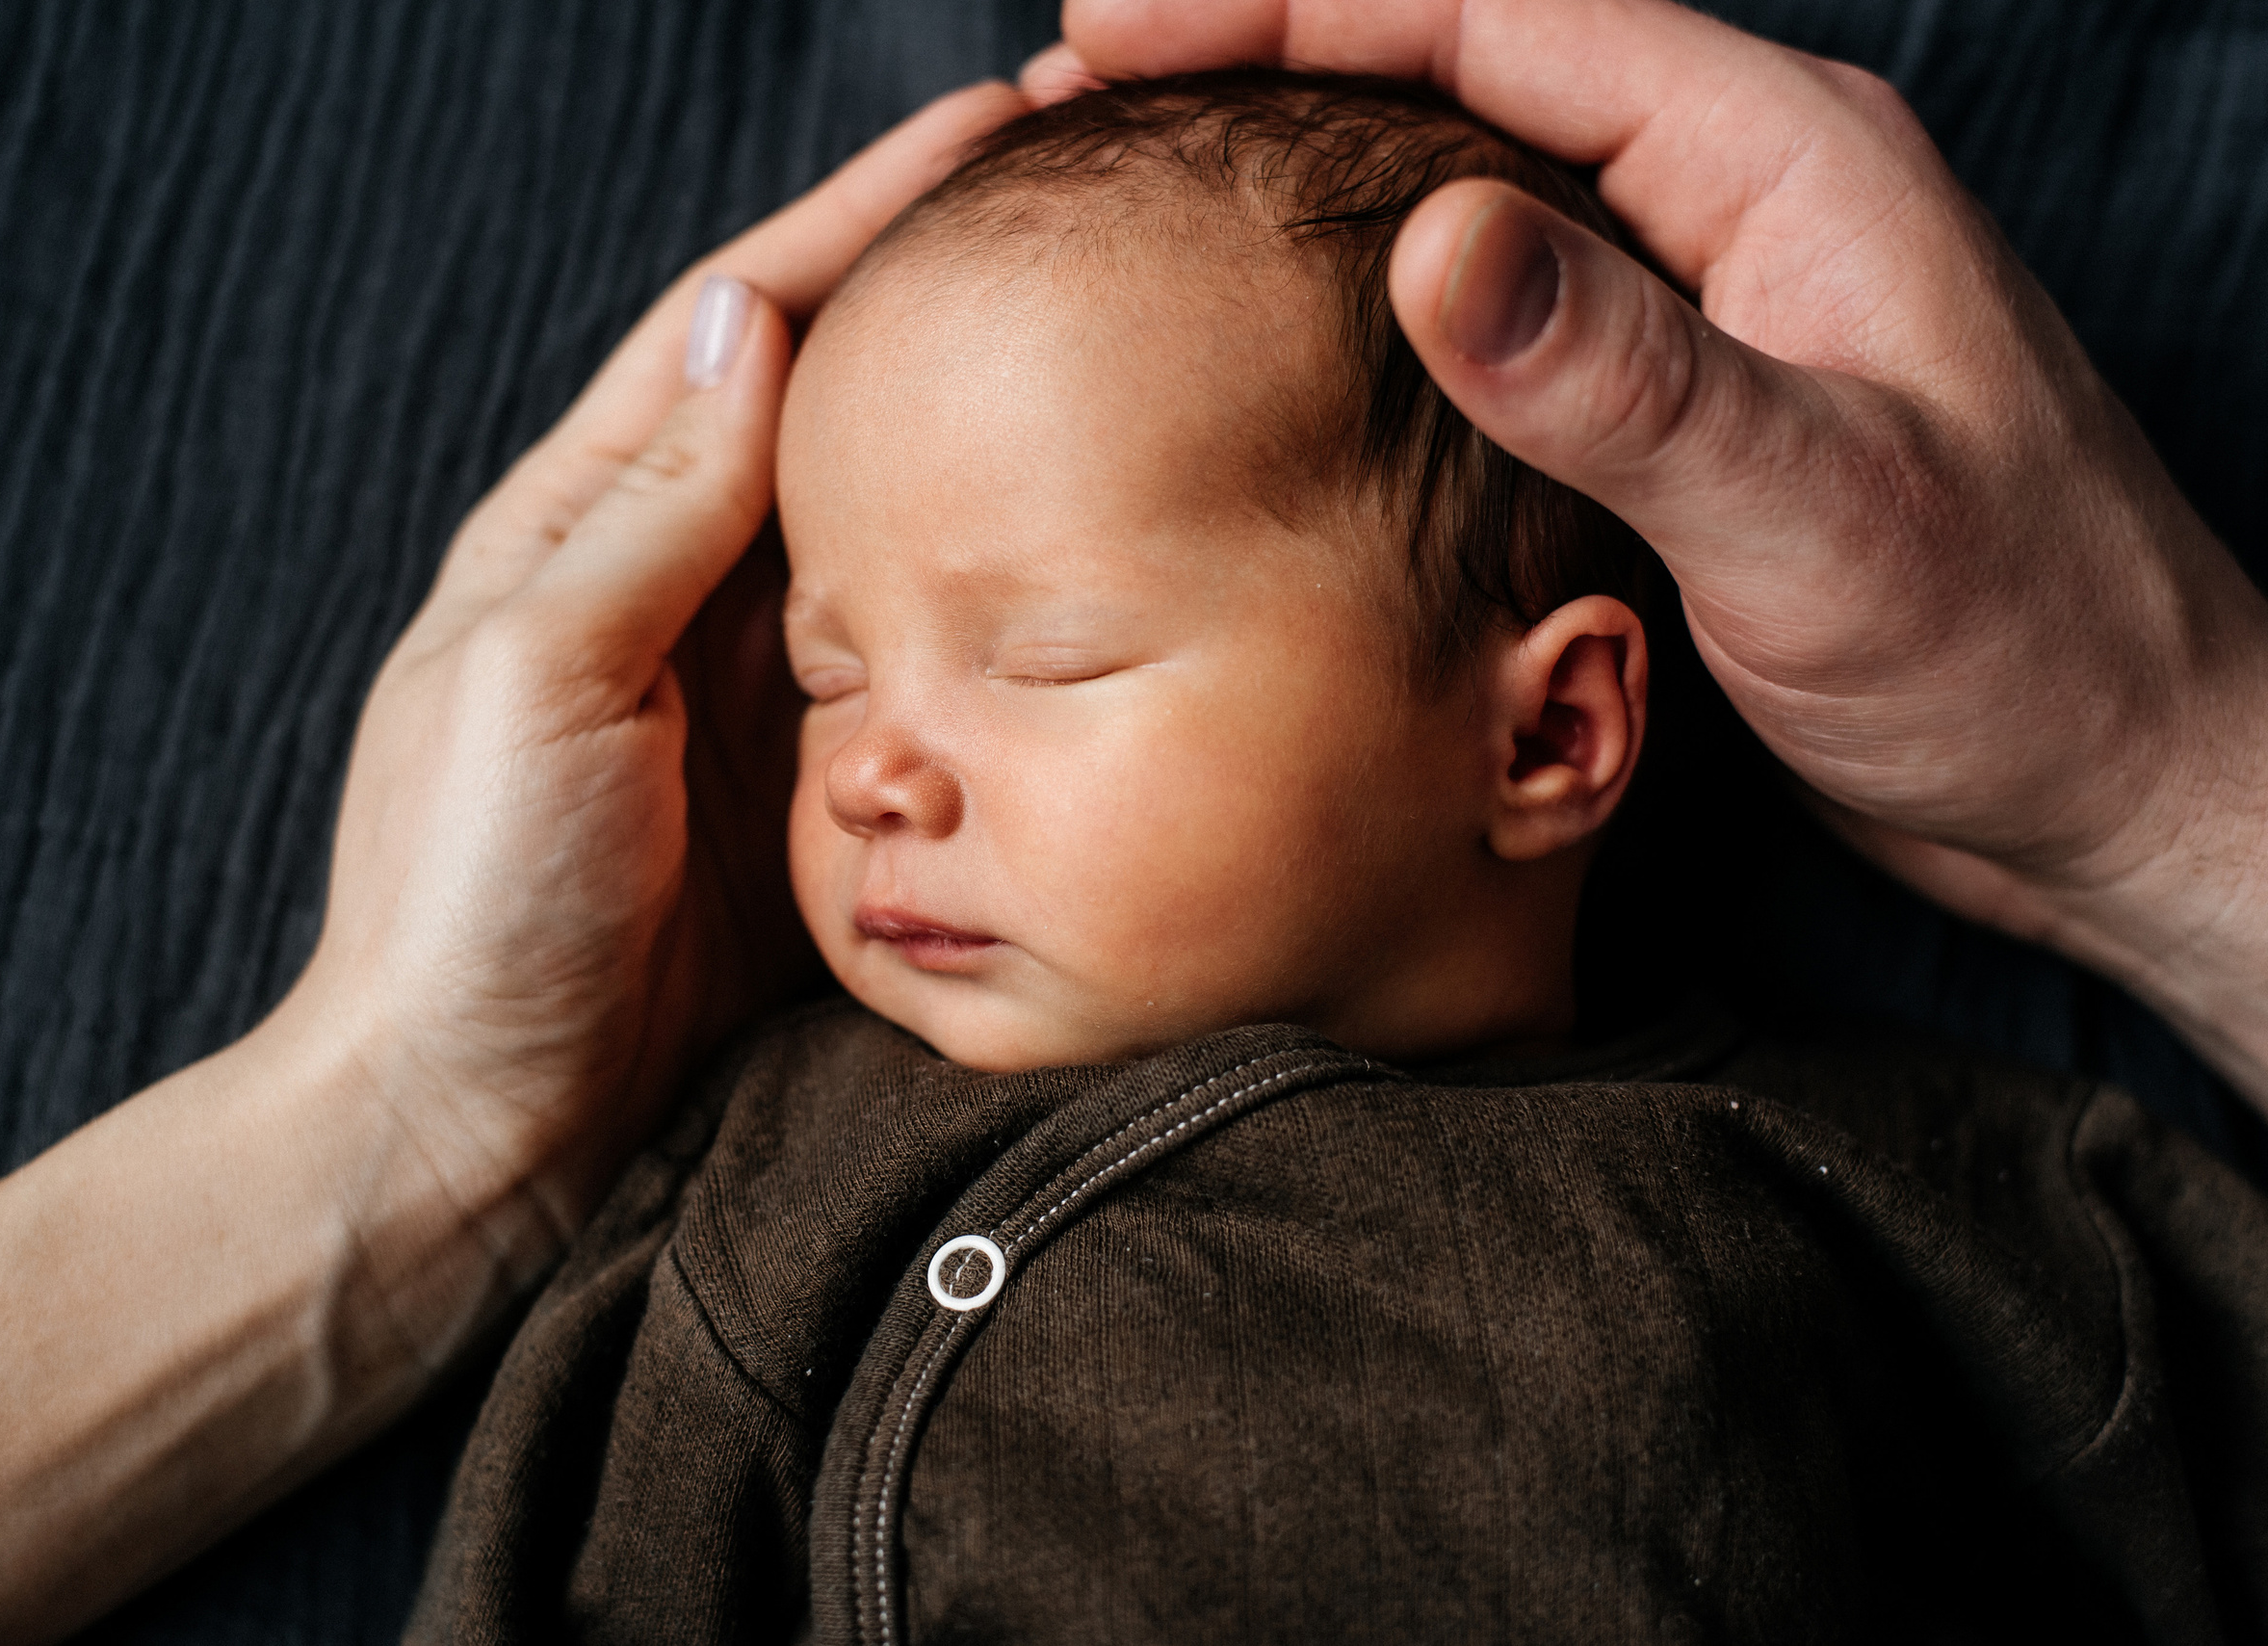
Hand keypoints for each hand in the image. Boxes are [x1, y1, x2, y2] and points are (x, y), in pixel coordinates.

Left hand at [268, 79, 1035, 1235]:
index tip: (992, 130)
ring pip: (891, 532)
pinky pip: (921, 671)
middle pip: (826, 408)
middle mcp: (671, 591)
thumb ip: (650, 513)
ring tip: (1112, 354)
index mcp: (579, 531)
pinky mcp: (813, 793)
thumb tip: (746, 320)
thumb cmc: (469, 903)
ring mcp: (750, 692)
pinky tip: (1082, 567)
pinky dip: (996, 612)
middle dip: (941, 306)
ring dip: (985, 447)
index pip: (736, 326)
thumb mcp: (542, 678)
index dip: (859, 216)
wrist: (477, 1130)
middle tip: (1083, 216)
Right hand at [1045, 0, 2267, 1102]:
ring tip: (1147, 183)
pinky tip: (1290, 324)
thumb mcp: (1820, 515)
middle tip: (1084, 93)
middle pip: (1468, 61)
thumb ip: (1629, 379)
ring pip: (1475, 171)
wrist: (2123, 781)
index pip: (1501, 14)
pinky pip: (1505, 295)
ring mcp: (1710, 294)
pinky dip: (1375, 281)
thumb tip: (1433, 241)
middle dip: (1272, 54)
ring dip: (1311, 161)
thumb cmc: (2021, 653)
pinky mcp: (1683, 395)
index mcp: (1785, 164)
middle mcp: (1742, 198)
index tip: (1117, 25)